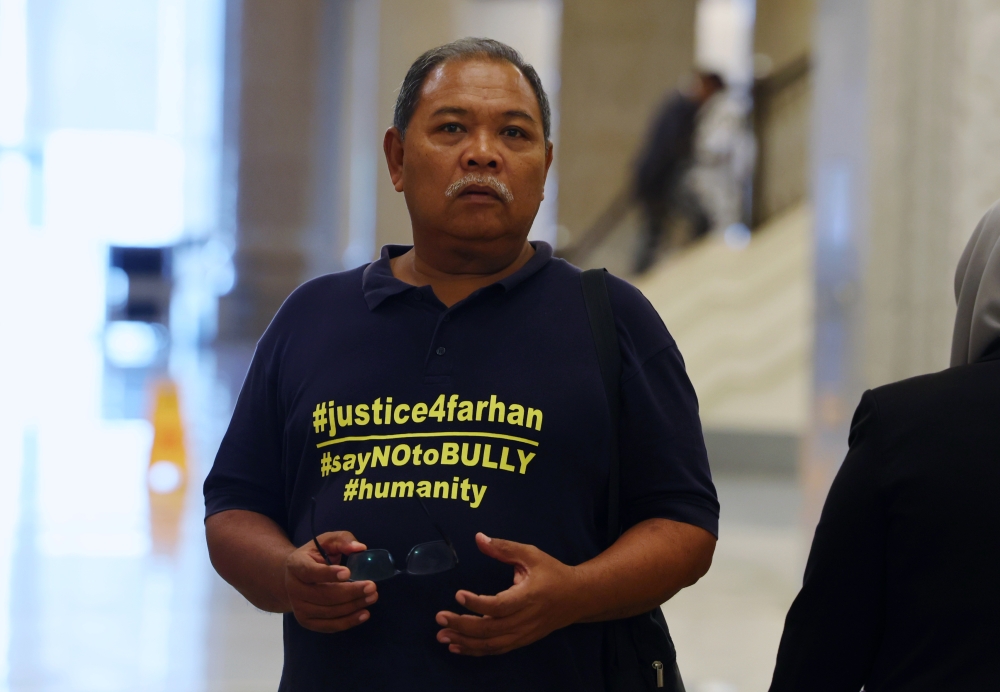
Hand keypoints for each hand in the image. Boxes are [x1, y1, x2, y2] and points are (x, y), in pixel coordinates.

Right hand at [284, 531, 376, 632]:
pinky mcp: (306, 621)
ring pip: (328, 611)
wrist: (294, 577)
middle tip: (372, 587)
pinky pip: (329, 626)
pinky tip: (364, 614)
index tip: (348, 573)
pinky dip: (348, 621)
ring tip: (372, 597)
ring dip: (353, 606)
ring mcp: (298, 607)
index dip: (328, 574)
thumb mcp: (327, 541)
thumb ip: (343, 540)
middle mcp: (293, 588)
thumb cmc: (315, 556)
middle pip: (323, 595)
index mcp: (296, 565)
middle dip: (351, 592)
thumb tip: (359, 548)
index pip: (310, 572)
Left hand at [435, 533, 579, 655]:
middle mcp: (526, 619)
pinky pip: (497, 649)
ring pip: (492, 644)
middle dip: (463, 625)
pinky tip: (458, 646)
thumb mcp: (531, 554)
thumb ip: (504, 548)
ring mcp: (524, 633)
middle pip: (491, 629)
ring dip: (466, 642)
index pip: (500, 606)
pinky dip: (476, 650)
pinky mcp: (522, 640)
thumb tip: (479, 538)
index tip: (458, 594)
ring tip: (442, 636)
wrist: (578, 597)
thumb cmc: (553, 573)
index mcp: (529, 596)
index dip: (478, 603)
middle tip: (440, 617)